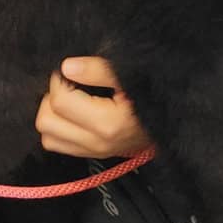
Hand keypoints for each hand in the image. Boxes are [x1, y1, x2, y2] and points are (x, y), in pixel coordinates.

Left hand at [38, 57, 152, 157]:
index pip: (60, 101)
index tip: (71, 69)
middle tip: (69, 84)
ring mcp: (95, 152)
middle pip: (46, 122)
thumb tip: (67, 67)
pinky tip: (74, 113)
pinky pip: (60, 146)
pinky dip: (59, 128)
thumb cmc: (156, 94)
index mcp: (107, 123)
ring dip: (53, 115)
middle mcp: (97, 143)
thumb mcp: (133, 75)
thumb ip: (100, 70)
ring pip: (48, 137)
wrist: (176, 121)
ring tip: (70, 98)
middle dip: (52, 97)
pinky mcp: (95, 155)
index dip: (60, 80)